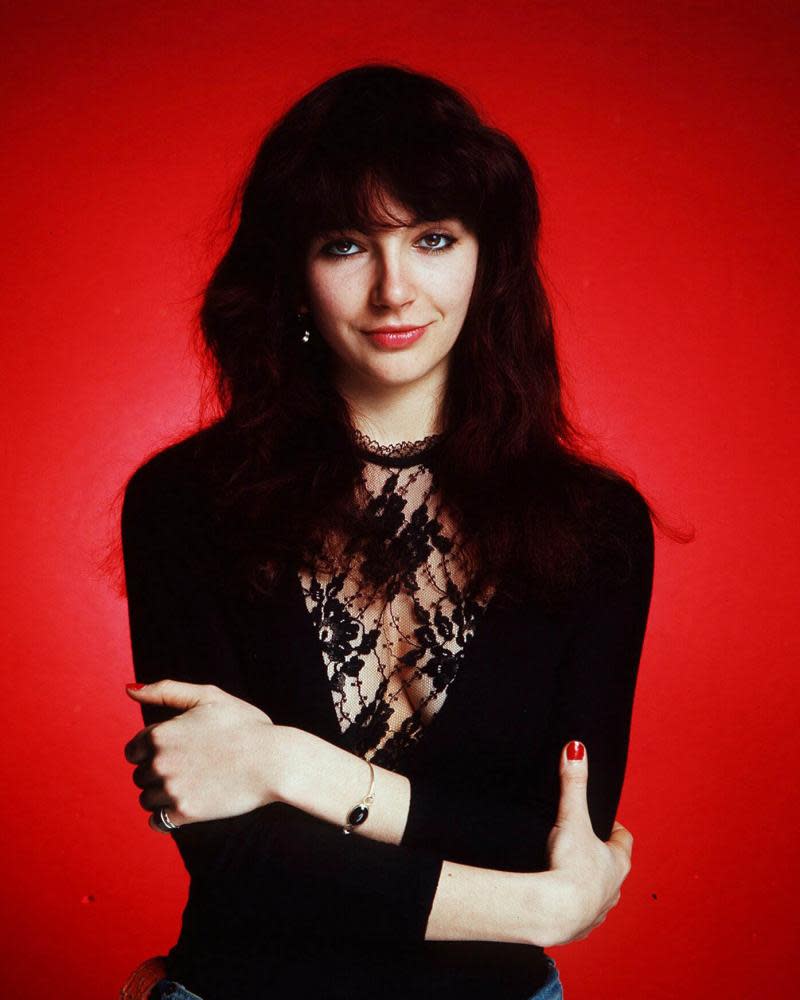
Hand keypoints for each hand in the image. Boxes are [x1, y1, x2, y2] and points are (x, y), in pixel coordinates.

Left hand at [124, 680, 283, 830]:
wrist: (274, 761)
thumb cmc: (244, 725)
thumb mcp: (207, 696)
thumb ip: (166, 690)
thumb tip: (129, 688)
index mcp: (160, 734)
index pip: (134, 750)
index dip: (155, 749)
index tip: (181, 749)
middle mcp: (159, 762)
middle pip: (140, 775)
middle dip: (160, 772)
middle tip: (193, 766)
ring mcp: (171, 789)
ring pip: (147, 799)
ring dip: (163, 795)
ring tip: (195, 784)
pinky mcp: (185, 812)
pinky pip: (158, 822)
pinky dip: (167, 816)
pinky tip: (189, 803)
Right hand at [536, 741, 633, 946]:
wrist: (555, 912)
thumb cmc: (570, 867)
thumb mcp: (572, 818)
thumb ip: (573, 783)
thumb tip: (576, 749)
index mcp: (618, 863)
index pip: (623, 840)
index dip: (614, 829)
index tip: (603, 821)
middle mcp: (613, 889)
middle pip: (613, 868)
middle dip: (600, 857)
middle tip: (582, 845)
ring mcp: (598, 911)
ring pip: (599, 894)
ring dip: (588, 885)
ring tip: (568, 874)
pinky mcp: (579, 928)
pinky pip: (581, 916)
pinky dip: (573, 908)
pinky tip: (558, 901)